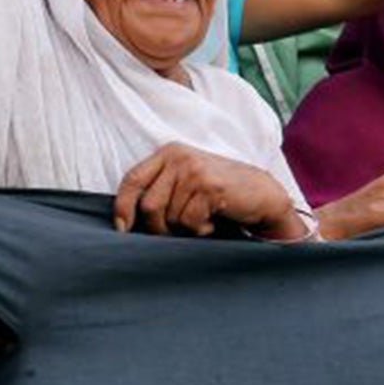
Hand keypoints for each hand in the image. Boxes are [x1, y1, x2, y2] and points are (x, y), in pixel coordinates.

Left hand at [114, 143, 307, 237]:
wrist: (261, 194)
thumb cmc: (218, 193)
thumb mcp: (184, 183)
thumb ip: (159, 192)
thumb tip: (126, 222)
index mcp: (167, 153)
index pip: (132, 180)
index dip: (122, 207)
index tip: (122, 228)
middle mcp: (178, 157)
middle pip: (148, 205)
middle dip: (159, 227)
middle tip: (178, 230)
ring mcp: (194, 170)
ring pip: (169, 216)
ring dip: (184, 229)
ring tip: (202, 219)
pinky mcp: (210, 186)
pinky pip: (190, 221)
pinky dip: (200, 229)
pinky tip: (212, 221)